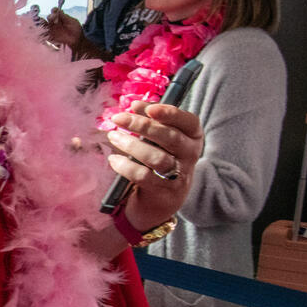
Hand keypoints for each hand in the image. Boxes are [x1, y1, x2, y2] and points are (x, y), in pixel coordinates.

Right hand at [43, 8, 83, 48]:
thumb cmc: (75, 29)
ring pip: (47, 22)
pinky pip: (46, 30)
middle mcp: (56, 21)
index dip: (54, 10)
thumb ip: (65, 17)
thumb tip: (59, 11)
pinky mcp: (51, 34)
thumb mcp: (72, 21)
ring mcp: (53, 27)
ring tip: (50, 21)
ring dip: (47, 21)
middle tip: (54, 17)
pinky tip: (44, 26)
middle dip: (51, 16)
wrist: (77, 39)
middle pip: (50, 16)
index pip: (55, 11)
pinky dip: (43, 28)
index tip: (54, 10)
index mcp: (61, 17)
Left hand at [106, 101, 204, 229]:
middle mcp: (190, 155)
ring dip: (131, 145)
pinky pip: (144, 176)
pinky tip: (114, 159)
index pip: (189, 121)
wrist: (160, 202)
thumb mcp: (161, 140)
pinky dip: (126, 166)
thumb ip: (151, 121)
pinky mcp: (165, 191)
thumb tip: (134, 105)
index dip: (170, 113)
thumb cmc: (159, 161)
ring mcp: (179, 175)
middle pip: (170, 137)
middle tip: (118, 118)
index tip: (147, 107)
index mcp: (193, 137)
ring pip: (157, 157)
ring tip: (113, 137)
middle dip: (142, 125)